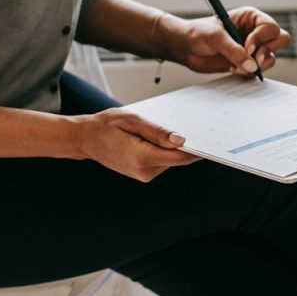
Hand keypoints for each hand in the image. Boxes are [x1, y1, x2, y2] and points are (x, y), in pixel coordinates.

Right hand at [73, 108, 199, 181]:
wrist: (86, 139)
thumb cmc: (106, 125)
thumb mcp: (132, 120)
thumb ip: (158, 132)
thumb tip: (181, 140)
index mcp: (141, 158)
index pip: (179, 157)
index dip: (197, 149)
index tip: (211, 139)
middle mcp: (144, 172)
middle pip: (177, 159)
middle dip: (184, 144)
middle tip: (190, 124)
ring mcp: (143, 175)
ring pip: (170, 160)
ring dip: (170, 146)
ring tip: (157, 129)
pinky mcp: (143, 174)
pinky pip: (161, 161)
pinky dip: (162, 150)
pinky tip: (152, 137)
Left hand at [177, 7, 291, 75]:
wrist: (186, 48)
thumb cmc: (198, 34)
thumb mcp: (215, 38)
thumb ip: (233, 50)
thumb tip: (252, 66)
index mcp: (251, 17)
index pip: (271, 27)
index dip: (261, 39)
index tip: (247, 48)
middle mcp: (256, 31)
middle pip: (281, 40)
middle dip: (267, 51)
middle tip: (251, 59)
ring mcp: (254, 48)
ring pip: (272, 57)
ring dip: (257, 66)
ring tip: (235, 66)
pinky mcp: (247, 62)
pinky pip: (260, 70)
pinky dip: (249, 73)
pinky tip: (232, 70)